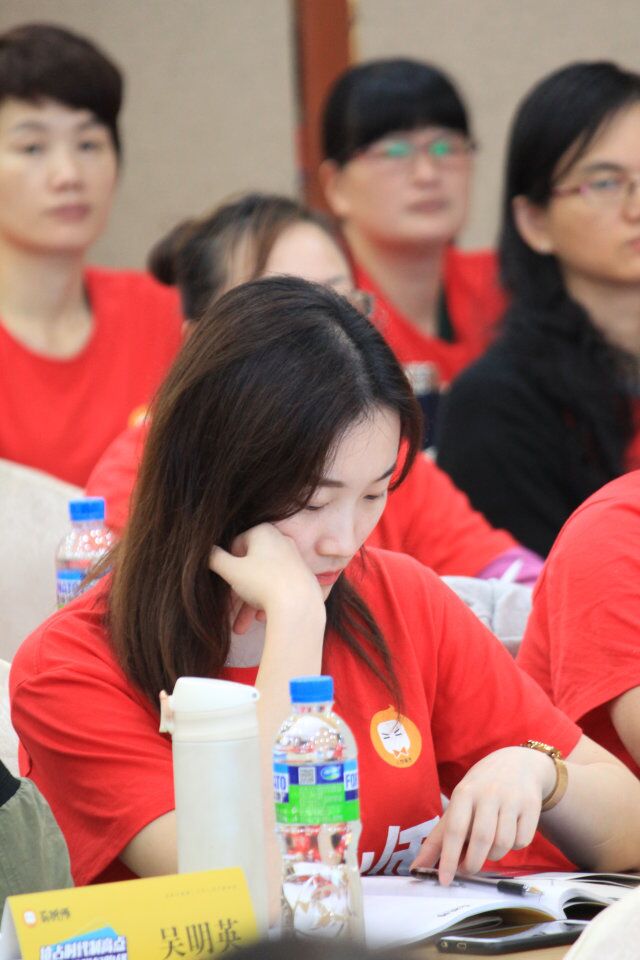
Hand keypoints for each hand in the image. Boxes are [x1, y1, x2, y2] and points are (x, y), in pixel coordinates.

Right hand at [209, 523, 323, 632]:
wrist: (299, 604)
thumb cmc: (262, 582)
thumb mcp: (231, 570)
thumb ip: (214, 558)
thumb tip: (204, 551)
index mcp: (263, 531)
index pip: (235, 545)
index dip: (228, 565)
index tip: (226, 581)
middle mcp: (281, 540)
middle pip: (250, 565)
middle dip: (237, 590)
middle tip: (229, 608)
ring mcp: (293, 558)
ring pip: (263, 579)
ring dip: (249, 602)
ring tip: (241, 627)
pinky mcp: (302, 576)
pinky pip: (278, 587)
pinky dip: (267, 601)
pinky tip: (260, 618)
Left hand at [412, 746, 554, 883]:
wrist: (518, 763)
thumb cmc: (481, 788)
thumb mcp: (459, 802)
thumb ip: (439, 836)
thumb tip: (419, 867)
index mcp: (465, 792)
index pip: (455, 830)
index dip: (449, 858)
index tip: (444, 881)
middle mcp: (488, 794)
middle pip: (482, 840)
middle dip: (473, 864)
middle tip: (468, 869)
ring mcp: (512, 799)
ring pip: (503, 845)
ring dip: (494, 855)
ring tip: (489, 844)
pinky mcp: (532, 806)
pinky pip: (522, 842)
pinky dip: (514, 846)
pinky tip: (509, 832)